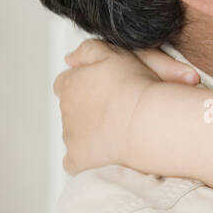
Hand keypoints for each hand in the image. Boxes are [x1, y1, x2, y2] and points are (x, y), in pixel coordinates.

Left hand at [53, 40, 198, 174]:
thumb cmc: (135, 87)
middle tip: (116, 107)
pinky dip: (89, 157)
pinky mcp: (78, 160)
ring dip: (92, 131)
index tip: (102, 88)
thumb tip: (70, 58)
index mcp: (70, 84)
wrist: (146, 120)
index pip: (66, 83)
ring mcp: (70, 137)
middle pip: (72, 109)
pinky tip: (109, 151)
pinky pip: (77, 160)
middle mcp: (65, 111)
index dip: (84, 84)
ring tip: (120, 128)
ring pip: (76, 133)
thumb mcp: (113, 53)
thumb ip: (88, 51)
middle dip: (89, 109)